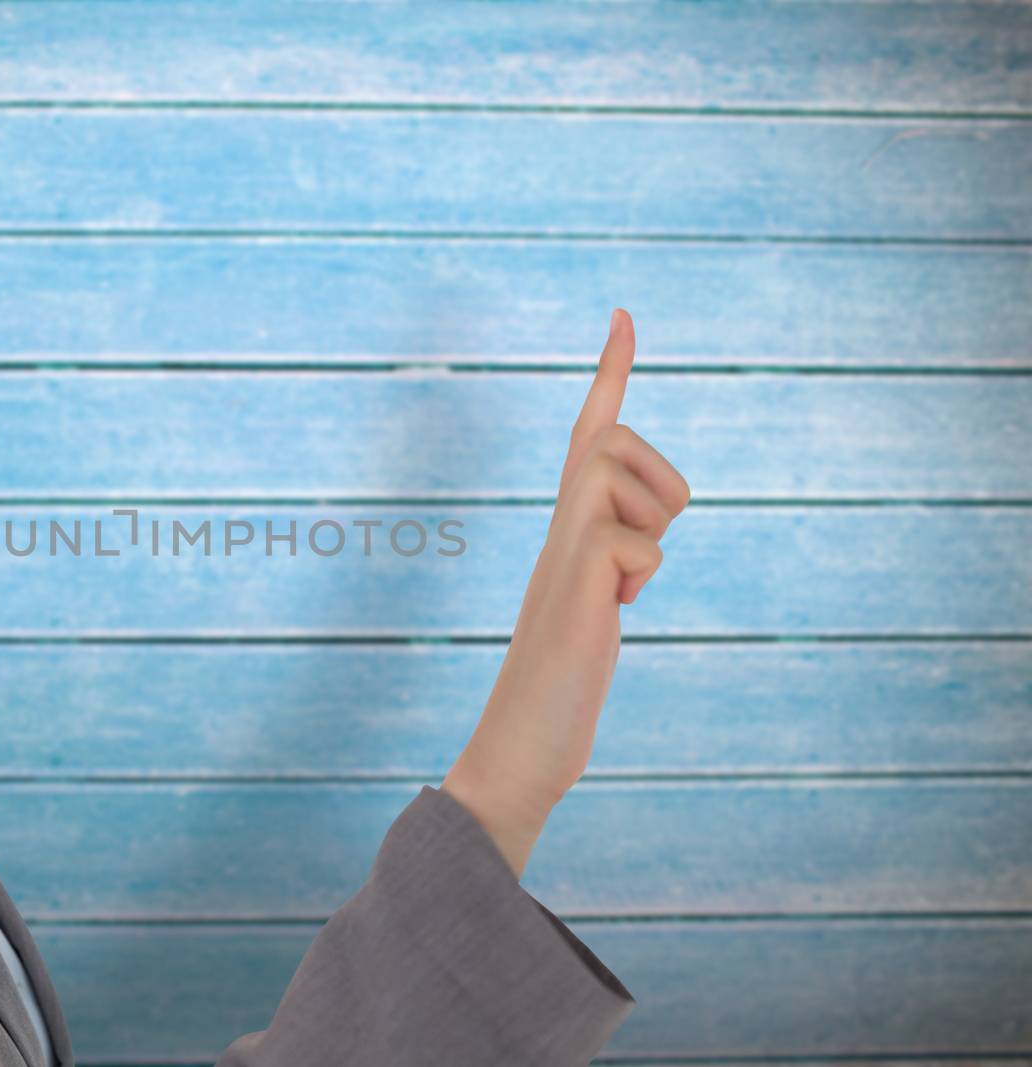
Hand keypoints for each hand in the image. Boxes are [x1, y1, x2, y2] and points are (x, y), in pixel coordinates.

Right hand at [442, 309, 690, 876]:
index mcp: (569, 535)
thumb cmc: (555, 692)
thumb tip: (631, 554)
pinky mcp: (574, 586)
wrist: (517, 749)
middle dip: (656, 476)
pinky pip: (634, 543)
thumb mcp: (590, 613)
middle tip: (642, 557)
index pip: (587, 437)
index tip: (623, 317)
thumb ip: (603, 570)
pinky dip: (641, 573)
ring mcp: (564, 556)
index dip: (608, 375)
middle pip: (613, 439)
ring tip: (626, 587)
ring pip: (621, 474)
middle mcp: (561, 532)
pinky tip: (617, 612)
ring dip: (649, 522)